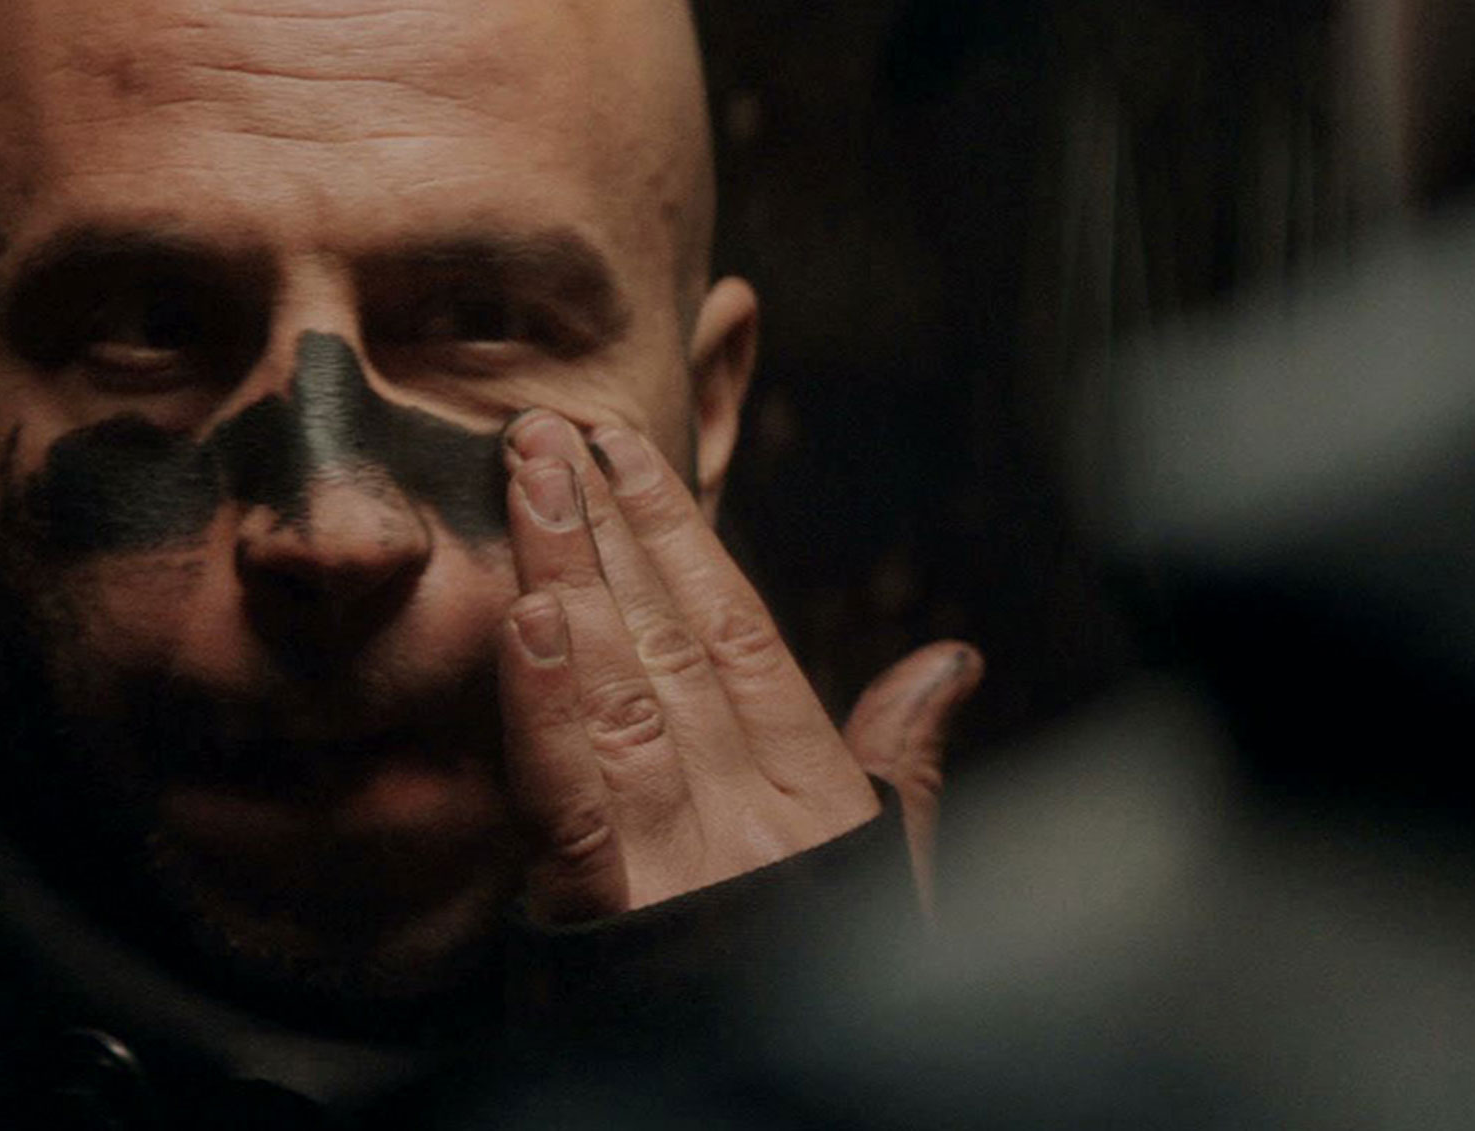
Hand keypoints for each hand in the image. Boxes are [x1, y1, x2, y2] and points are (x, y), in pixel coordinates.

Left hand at [497, 409, 976, 922]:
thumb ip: (903, 764)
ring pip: (620, 692)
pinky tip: (528, 620)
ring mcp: (682, 865)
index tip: (628, 455)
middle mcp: (751, 815)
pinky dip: (549, 706)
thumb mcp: (883, 878)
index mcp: (816, 798)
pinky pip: (572, 801)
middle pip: (671, 645)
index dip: (682, 536)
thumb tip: (947, 660)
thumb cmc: (832, 1002)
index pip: (741, 634)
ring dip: (570, 576)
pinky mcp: (613, 924)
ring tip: (530, 479)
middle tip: (548, 431)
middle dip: (608, 527)